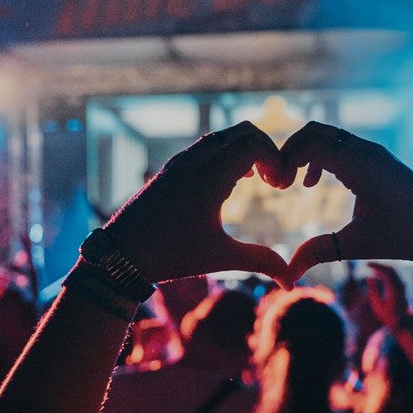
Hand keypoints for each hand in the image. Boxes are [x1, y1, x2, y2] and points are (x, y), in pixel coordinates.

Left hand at [105, 123, 291, 286]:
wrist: (121, 254)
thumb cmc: (170, 256)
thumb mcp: (219, 258)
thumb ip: (260, 262)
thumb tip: (291, 281)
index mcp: (208, 181)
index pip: (253, 144)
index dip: (275, 159)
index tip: (278, 187)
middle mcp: (194, 163)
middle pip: (242, 131)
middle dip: (265, 149)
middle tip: (271, 180)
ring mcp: (180, 162)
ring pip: (222, 136)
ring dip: (244, 149)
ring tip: (253, 181)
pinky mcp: (171, 167)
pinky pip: (205, 145)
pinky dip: (225, 153)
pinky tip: (229, 183)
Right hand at [281, 124, 412, 280]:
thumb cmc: (404, 237)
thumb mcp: (358, 245)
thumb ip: (320, 252)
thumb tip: (287, 272)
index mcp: (362, 166)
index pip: (312, 144)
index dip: (286, 160)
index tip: (277, 187)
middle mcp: (367, 152)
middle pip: (316, 132)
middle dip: (290, 150)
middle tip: (277, 180)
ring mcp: (373, 153)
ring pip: (328, 136)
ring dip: (305, 153)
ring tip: (292, 183)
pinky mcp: (377, 160)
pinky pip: (340, 146)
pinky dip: (320, 157)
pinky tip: (312, 184)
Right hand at [365, 261, 408, 330]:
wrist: (401, 322)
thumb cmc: (387, 315)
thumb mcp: (376, 304)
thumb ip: (372, 290)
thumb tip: (369, 278)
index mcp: (394, 290)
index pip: (385, 272)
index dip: (376, 266)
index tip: (367, 265)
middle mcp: (400, 286)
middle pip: (390, 269)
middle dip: (379, 265)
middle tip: (369, 264)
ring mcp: (402, 286)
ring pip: (393, 272)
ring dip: (382, 268)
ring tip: (372, 268)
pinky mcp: (402, 287)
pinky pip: (394, 276)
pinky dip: (386, 272)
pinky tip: (378, 274)